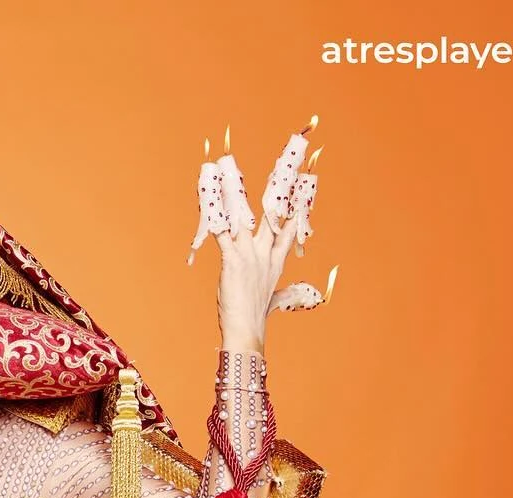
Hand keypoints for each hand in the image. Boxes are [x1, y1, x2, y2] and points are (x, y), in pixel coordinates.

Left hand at [193, 129, 334, 354]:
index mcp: (276, 258)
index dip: (300, 198)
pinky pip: (219, 228)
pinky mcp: (232, 260)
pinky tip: (205, 195)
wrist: (247, 334)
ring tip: (226, 160)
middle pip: (277, 206)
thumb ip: (282, 293)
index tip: (307, 176)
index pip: (291, 220)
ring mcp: (250, 253)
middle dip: (285, 177)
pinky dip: (210, 211)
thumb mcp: (271, 299)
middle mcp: (266, 250)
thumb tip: (290, 297)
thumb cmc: (255, 320)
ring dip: (233, 185)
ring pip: (243, 211)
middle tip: (295, 149)